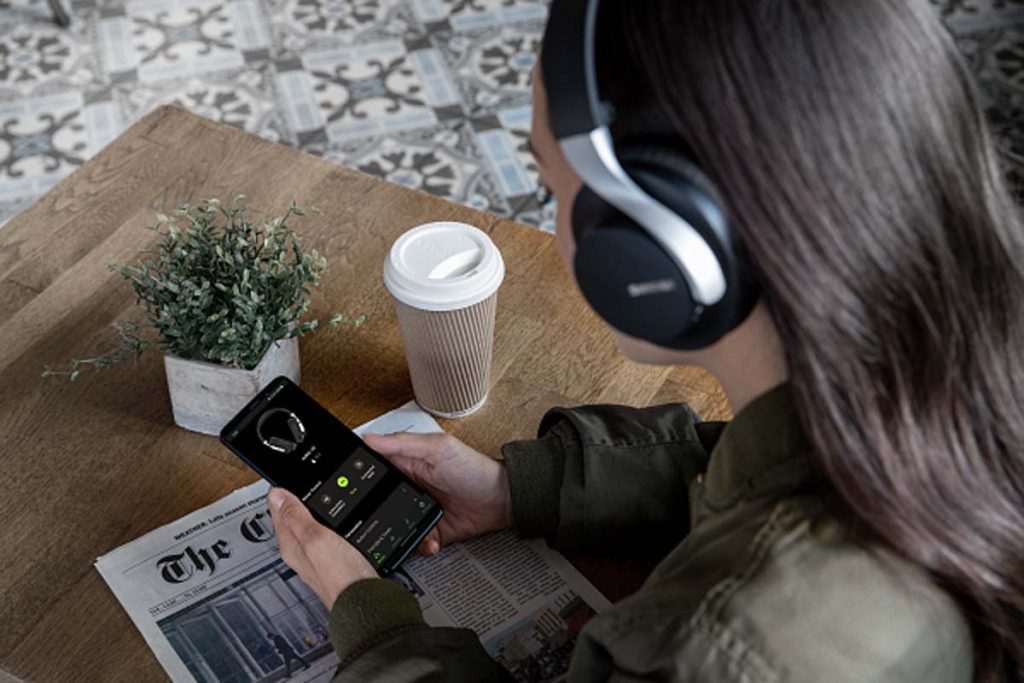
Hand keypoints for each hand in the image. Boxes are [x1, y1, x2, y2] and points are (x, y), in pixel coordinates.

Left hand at [268, 487, 377, 608]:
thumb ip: (297, 517)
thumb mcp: (316, 538)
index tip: (283, 478)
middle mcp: (301, 552)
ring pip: (307, 528)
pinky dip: (325, 524)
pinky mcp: (334, 561)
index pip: (277, 511)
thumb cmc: (340, 576)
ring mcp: (317, 558)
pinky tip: (333, 520)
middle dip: (291, 501)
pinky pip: (324, 536)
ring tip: (309, 496)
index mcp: (292, 545)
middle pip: (290, 519)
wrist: (364, 601)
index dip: (280, 492)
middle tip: (293, 484)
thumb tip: (276, 494)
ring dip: (308, 512)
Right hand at [364, 433, 511, 556]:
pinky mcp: (430, 531)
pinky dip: (420, 545)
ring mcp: (418, 511)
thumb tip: (369, 438)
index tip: (348, 489)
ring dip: (398, 533)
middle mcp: (409, 488)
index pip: (374, 469)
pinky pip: (414, 543)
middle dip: (375, 514)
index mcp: (406, 464)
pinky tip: (430, 540)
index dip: (359, 478)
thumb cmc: (474, 469)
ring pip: (393, 527)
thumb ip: (403, 443)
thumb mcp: (438, 448)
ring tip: (411, 530)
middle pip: (378, 503)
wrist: (502, 500)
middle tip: (377, 518)